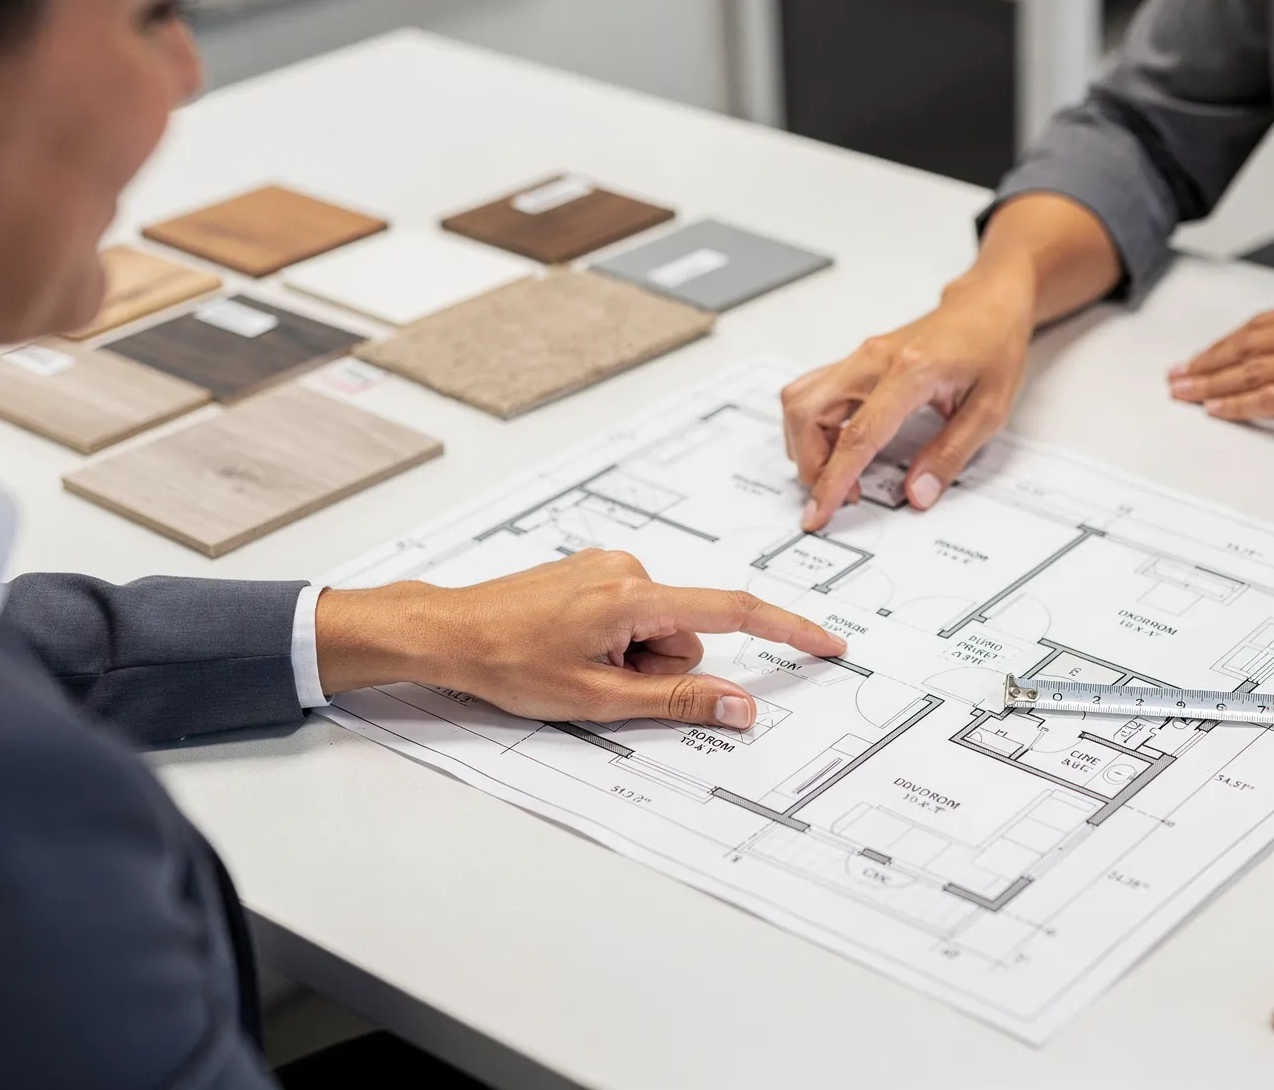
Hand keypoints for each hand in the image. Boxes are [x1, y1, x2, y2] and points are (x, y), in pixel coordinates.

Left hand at [316, 550, 846, 729]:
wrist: (445, 633)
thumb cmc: (507, 665)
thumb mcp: (597, 699)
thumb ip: (677, 702)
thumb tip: (741, 706)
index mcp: (634, 596)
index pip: (733, 612)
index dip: (787, 631)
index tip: (827, 644)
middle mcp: (628, 569)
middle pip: (687, 636)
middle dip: (660, 671)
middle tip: (601, 683)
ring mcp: (608, 568)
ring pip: (658, 632)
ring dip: (632, 661)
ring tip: (575, 666)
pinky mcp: (593, 574)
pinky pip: (632, 618)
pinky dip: (615, 643)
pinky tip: (568, 650)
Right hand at [781, 276, 1033, 530]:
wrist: (986, 306)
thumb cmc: (992, 347)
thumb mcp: (989, 410)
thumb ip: (950, 455)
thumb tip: (918, 493)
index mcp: (910, 372)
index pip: (858, 434)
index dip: (834, 479)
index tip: (820, 511)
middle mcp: (873, 360)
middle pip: (807, 413)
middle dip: (810, 464)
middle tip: (842, 494)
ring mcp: (859, 358)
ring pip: (800, 401)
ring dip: (807, 445)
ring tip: (843, 471)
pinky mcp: (855, 362)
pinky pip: (813, 394)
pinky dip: (814, 427)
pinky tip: (843, 445)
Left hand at [1167, 287, 1273, 432]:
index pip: (1262, 325)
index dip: (1223, 343)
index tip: (1200, 357)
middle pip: (1249, 345)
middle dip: (1206, 363)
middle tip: (1178, 378)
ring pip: (1255, 370)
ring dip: (1213, 385)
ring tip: (1188, 395)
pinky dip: (1241, 405)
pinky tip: (1221, 410)